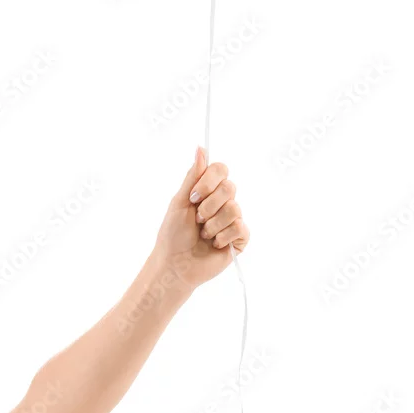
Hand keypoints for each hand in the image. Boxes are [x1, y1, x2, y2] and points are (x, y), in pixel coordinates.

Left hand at [154, 147, 248, 289]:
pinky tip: (214, 244)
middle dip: (209, 206)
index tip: (194, 196)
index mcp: (208, 190)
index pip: (221, 169)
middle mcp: (223, 201)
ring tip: (204, 234)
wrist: (175, 265)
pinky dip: (223, 237)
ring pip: (234, 209)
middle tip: (197, 219)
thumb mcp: (180, 201)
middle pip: (230, 187)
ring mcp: (232, 219)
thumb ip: (193, 175)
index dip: (210, 181)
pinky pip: (240, 228)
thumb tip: (200, 148)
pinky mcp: (240, 238)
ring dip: (213, 225)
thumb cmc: (173, 233)